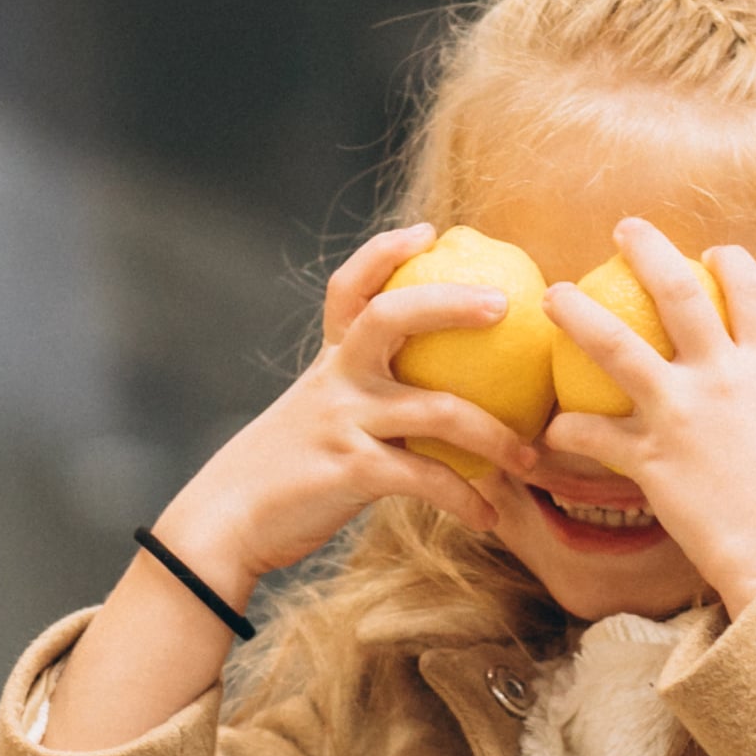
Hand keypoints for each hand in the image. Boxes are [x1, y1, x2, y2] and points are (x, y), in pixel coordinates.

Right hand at [42, 224, 536, 748]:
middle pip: (394, 317)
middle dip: (453, 301)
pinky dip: (466, 499)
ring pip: (437, 409)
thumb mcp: (313, 417)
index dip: (384, 252)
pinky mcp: (353, 470)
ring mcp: (343, 421)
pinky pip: (428, 478)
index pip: (349, 288)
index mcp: (328, 362)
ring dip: (496, 434)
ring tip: (530, 457)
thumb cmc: (284, 474)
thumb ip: (357, 397)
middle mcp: (336, 380)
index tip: (427, 231)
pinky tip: (489, 517)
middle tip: (506, 306)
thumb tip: (421, 394)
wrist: (225, 524)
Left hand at [541, 219, 755, 617]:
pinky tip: (549, 431)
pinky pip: (592, 433)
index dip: (730, 264)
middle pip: (677, 293)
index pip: (752, 294)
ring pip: (614, 345)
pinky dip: (565, 430)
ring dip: (577, 314)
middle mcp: (724, 377)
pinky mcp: (649, 457)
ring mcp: (682, 412)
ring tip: (554, 296)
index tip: (709, 251)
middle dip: (647, 250)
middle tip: (624, 229)